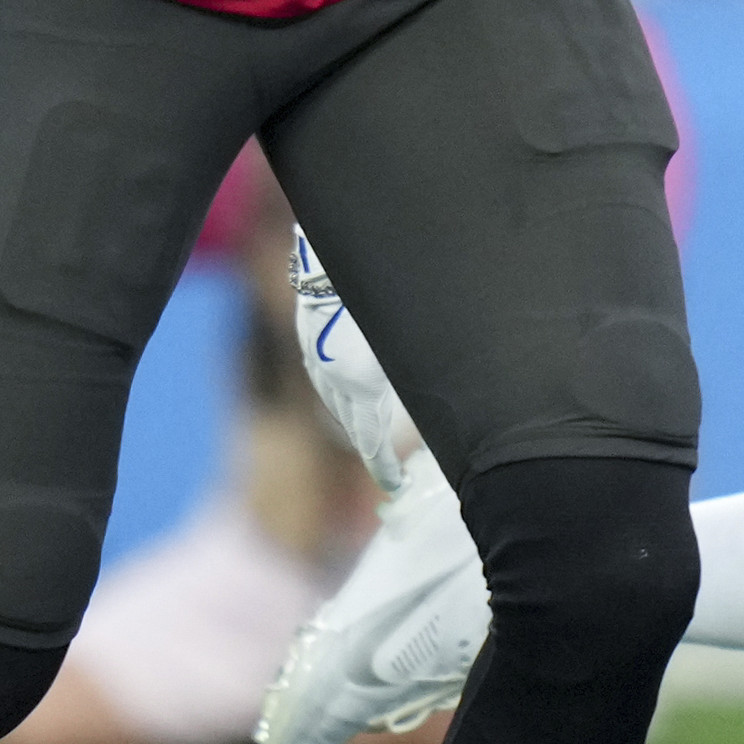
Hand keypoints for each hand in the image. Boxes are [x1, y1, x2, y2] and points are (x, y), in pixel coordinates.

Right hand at [289, 230, 416, 494]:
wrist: (334, 258)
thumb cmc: (388, 295)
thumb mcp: (407, 343)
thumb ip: (413, 375)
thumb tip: (434, 401)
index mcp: (363, 385)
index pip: (372, 442)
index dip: (384, 466)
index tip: (394, 484)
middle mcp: (335, 380)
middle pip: (353, 425)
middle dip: (371, 446)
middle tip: (388, 467)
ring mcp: (318, 360)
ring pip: (336, 402)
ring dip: (354, 419)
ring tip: (372, 431)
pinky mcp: (309, 340)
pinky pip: (324, 378)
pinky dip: (339, 392)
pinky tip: (347, 389)